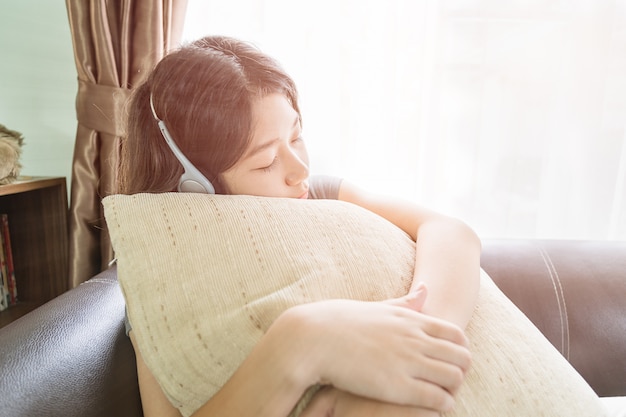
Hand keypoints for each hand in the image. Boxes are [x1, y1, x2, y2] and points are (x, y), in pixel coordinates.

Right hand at [286, 285, 470, 411]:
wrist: (316, 337)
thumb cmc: (342, 322)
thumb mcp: (381, 307)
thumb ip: (406, 302)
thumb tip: (426, 288)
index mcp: (412, 320)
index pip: (457, 335)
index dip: (460, 351)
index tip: (448, 362)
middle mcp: (415, 338)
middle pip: (462, 357)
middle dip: (461, 372)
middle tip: (447, 382)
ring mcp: (408, 361)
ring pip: (454, 378)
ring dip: (452, 389)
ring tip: (439, 395)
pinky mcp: (398, 385)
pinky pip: (437, 399)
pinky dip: (442, 405)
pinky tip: (431, 408)